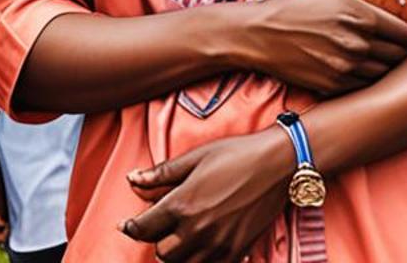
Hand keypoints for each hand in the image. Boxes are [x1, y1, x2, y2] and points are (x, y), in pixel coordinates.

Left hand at [119, 128, 292, 261]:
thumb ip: (161, 174)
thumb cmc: (236, 154)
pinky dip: (201, 260)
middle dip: (158, 239)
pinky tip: (202, 246)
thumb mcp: (195, 158)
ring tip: (182, 237)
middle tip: (162, 227)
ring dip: (178, 254)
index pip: (143, 228)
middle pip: (161, 253)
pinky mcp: (236, 252)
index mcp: (182, 204)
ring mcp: (217, 244)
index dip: (131, 227)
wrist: (278, 163)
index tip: (128, 225)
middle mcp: (197, 229)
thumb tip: (132, 180)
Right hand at [237, 0, 406, 95]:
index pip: (406, 33)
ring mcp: (347, 68)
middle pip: (401, 56)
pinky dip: (370, 79)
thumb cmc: (298, 1)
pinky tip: (363, 67)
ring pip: (386, 73)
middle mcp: (359, 45)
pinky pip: (366, 86)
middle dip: (403, 50)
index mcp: (364, 17)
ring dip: (388, 66)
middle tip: (398, 46)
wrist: (263, 34)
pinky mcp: (335, 85)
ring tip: (382, 57)